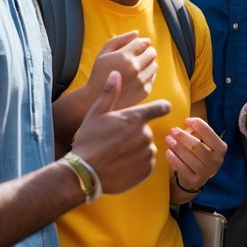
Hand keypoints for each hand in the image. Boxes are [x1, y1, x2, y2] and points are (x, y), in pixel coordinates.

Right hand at [72, 71, 170, 194]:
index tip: (161, 108)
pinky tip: (121, 164)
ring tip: (116, 154)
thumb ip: (109, 93)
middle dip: (135, 133)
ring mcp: (147, 153)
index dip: (161, 107)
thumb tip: (116, 73)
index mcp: (136, 118)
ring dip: (136, 149)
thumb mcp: (96, 113)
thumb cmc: (89, 141)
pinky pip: (147, 163)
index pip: (161, 107)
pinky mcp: (147, 170)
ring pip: (146, 147)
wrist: (85, 174)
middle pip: (146, 130)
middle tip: (116, 140)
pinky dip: (137, 163)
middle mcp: (146, 134)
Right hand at [81, 31, 156, 110]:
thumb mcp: (103, 53)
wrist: (96, 100)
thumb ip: (119, 40)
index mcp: (124, 56)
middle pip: (152, 53)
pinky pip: (153, 77)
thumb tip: (137, 33)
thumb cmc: (99, 74)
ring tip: (137, 67)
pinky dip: (147, 74)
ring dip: (148, 63)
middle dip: (147, 51)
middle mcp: (135, 68)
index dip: (143, 42)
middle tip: (139, 55)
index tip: (139, 45)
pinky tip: (137, 76)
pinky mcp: (144, 91)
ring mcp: (141, 80)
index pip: (143, 43)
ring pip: (154, 65)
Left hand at [165, 117, 226, 192]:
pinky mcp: (195, 181)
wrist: (196, 176)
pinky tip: (168, 152)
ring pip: (190, 157)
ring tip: (168, 139)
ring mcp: (207, 173)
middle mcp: (217, 161)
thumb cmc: (199, 154)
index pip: (209, 133)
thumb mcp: (202, 142)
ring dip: (177, 147)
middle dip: (183, 136)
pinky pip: (183, 168)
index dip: (197, 124)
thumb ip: (197, 132)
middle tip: (173, 130)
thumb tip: (187, 123)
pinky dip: (174, 159)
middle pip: (197, 146)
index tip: (186, 120)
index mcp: (221, 148)